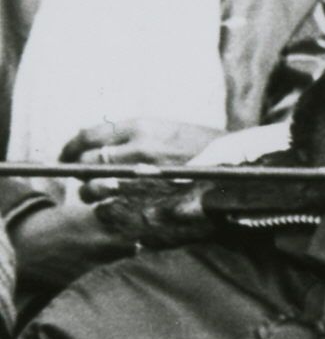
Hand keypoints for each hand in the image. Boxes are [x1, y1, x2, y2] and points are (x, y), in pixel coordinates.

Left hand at [61, 118, 221, 197]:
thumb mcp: (172, 131)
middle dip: (80, 175)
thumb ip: (138, 136)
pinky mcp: (151, 201)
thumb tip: (105, 146)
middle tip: (86, 181)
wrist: (244, 171)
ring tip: (100, 198)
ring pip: (93, 190)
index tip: (67, 156)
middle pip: (86, 164)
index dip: (71, 148)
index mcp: (143, 126)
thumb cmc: (210, 151)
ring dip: (91, 196)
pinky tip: (118, 211)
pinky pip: (111, 209)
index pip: (87, 135)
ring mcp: (144, 176)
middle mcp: (139, 148)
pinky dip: (109, 212)